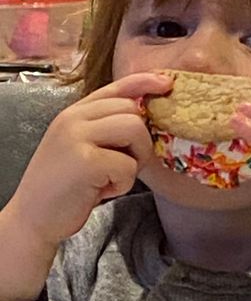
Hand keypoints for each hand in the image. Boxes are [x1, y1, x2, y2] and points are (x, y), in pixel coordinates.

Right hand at [6, 72, 172, 247]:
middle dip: (141, 140)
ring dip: (136, 159)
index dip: (145, 82)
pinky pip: (128, 165)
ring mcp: (77, 137)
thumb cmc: (67, 184)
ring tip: (115, 177)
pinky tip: (101, 191)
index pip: (117, 87)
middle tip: (125, 164)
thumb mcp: (83, 146)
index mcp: (75, 112)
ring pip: (135, 130)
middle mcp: (74, 118)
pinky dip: (123, 183)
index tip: (166, 83)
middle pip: (133, 110)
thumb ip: (107, 126)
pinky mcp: (85, 161)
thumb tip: (148, 117)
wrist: (32, 219)